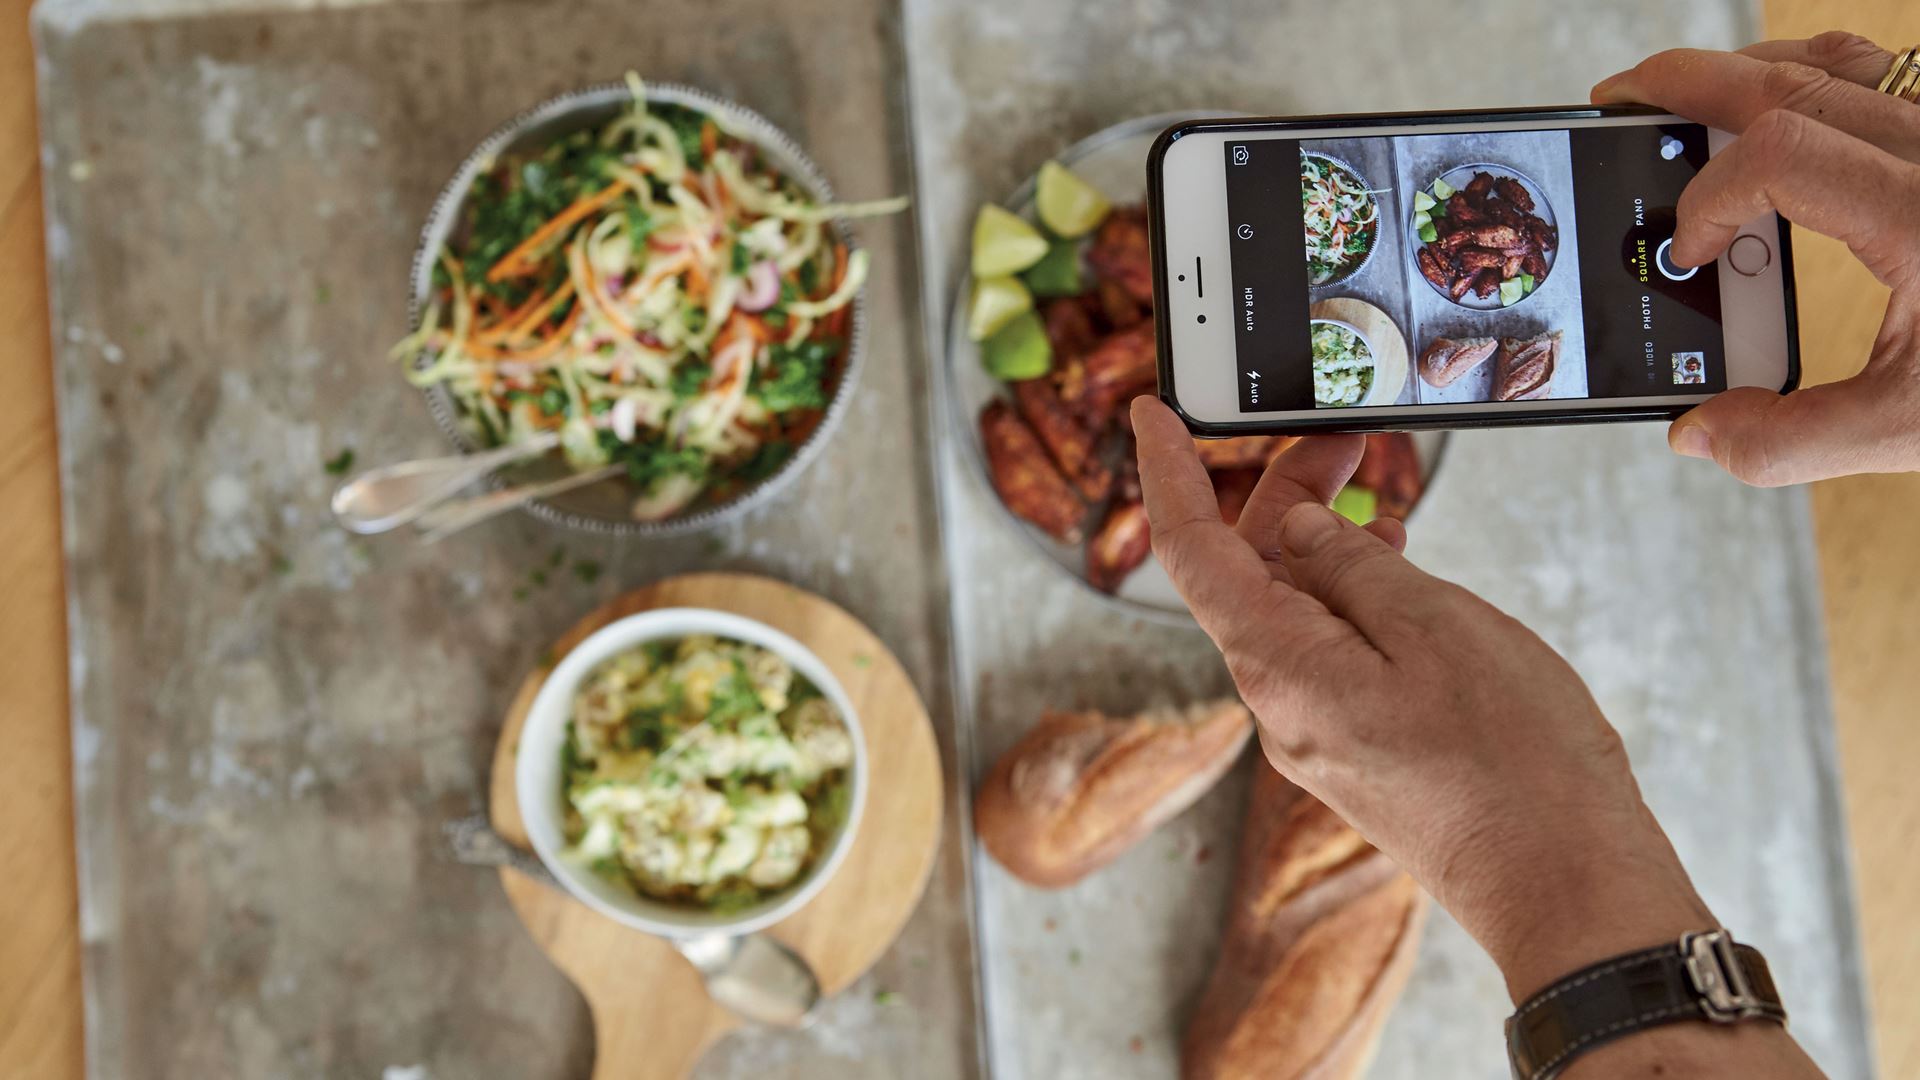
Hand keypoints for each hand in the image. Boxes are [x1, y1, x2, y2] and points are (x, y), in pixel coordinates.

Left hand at [1129, 398, 1711, 998]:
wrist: (1564, 888)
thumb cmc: (1517, 766)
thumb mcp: (1435, 626)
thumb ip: (1352, 567)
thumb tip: (1295, 532)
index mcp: (1278, 664)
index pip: (1188, 549)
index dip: (1166, 472)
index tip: (1153, 412)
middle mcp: (1279, 703)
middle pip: (1245, 572)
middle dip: (1282, 493)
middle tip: (1344, 437)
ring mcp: (1315, 732)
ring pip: (1291, 610)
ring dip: (1325, 542)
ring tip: (1383, 495)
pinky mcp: (1355, 750)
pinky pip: (1326, 653)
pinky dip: (1351, 596)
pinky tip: (1395, 571)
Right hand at [1593, 32, 1919, 485]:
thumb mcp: (1915, 428)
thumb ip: (1794, 439)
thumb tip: (1698, 435)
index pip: (1778, 156)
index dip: (1708, 199)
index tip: (1688, 254)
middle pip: (1792, 81)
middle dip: (1689, 85)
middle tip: (1620, 102)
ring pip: (1840, 61)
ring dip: (1749, 72)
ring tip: (1685, 96)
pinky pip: (1887, 76)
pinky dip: (1817, 76)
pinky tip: (1784, 103)